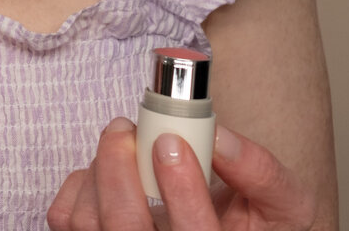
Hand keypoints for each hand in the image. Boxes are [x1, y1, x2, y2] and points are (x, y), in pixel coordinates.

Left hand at [46, 119, 317, 230]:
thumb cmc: (258, 223)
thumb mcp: (282, 204)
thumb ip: (260, 172)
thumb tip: (218, 138)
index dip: (181, 189)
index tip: (170, 144)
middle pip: (126, 226)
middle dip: (119, 169)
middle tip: (126, 127)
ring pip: (90, 222)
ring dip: (98, 172)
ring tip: (121, 144)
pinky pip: (66, 218)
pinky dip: (78, 185)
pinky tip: (105, 172)